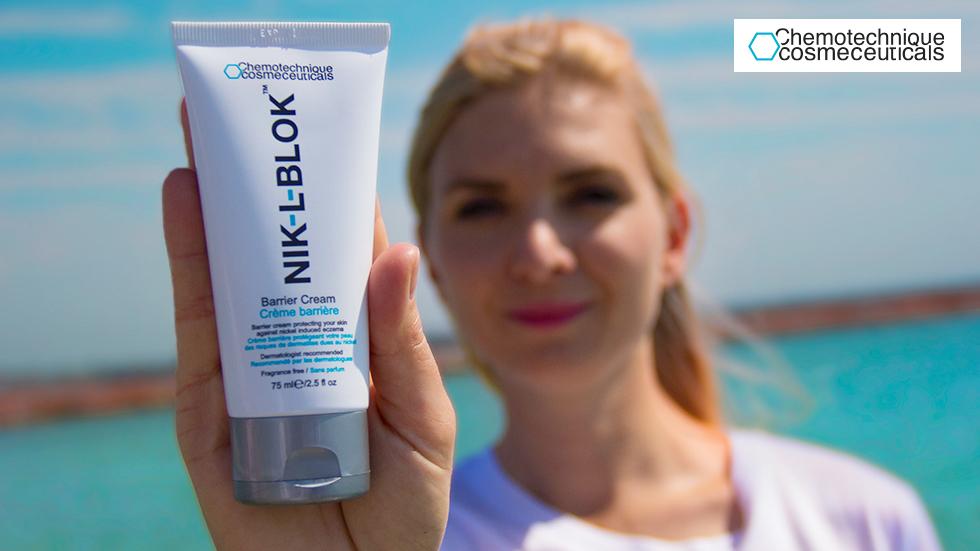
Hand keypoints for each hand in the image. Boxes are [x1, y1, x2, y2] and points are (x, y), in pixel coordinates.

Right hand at [163, 99, 455, 549]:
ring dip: (217, 206)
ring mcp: (251, 371)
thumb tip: (397, 250)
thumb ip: (403, 341)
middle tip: (244, 117)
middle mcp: (301, 346)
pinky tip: (187, 203)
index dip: (333, 202)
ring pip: (230, 276)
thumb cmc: (402, 510)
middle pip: (278, 256)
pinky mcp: (209, 404)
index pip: (345, 259)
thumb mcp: (422, 417)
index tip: (322, 142)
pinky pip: (198, 326)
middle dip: (261, 190)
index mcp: (360, 344)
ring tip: (206, 137)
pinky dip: (190, 263)